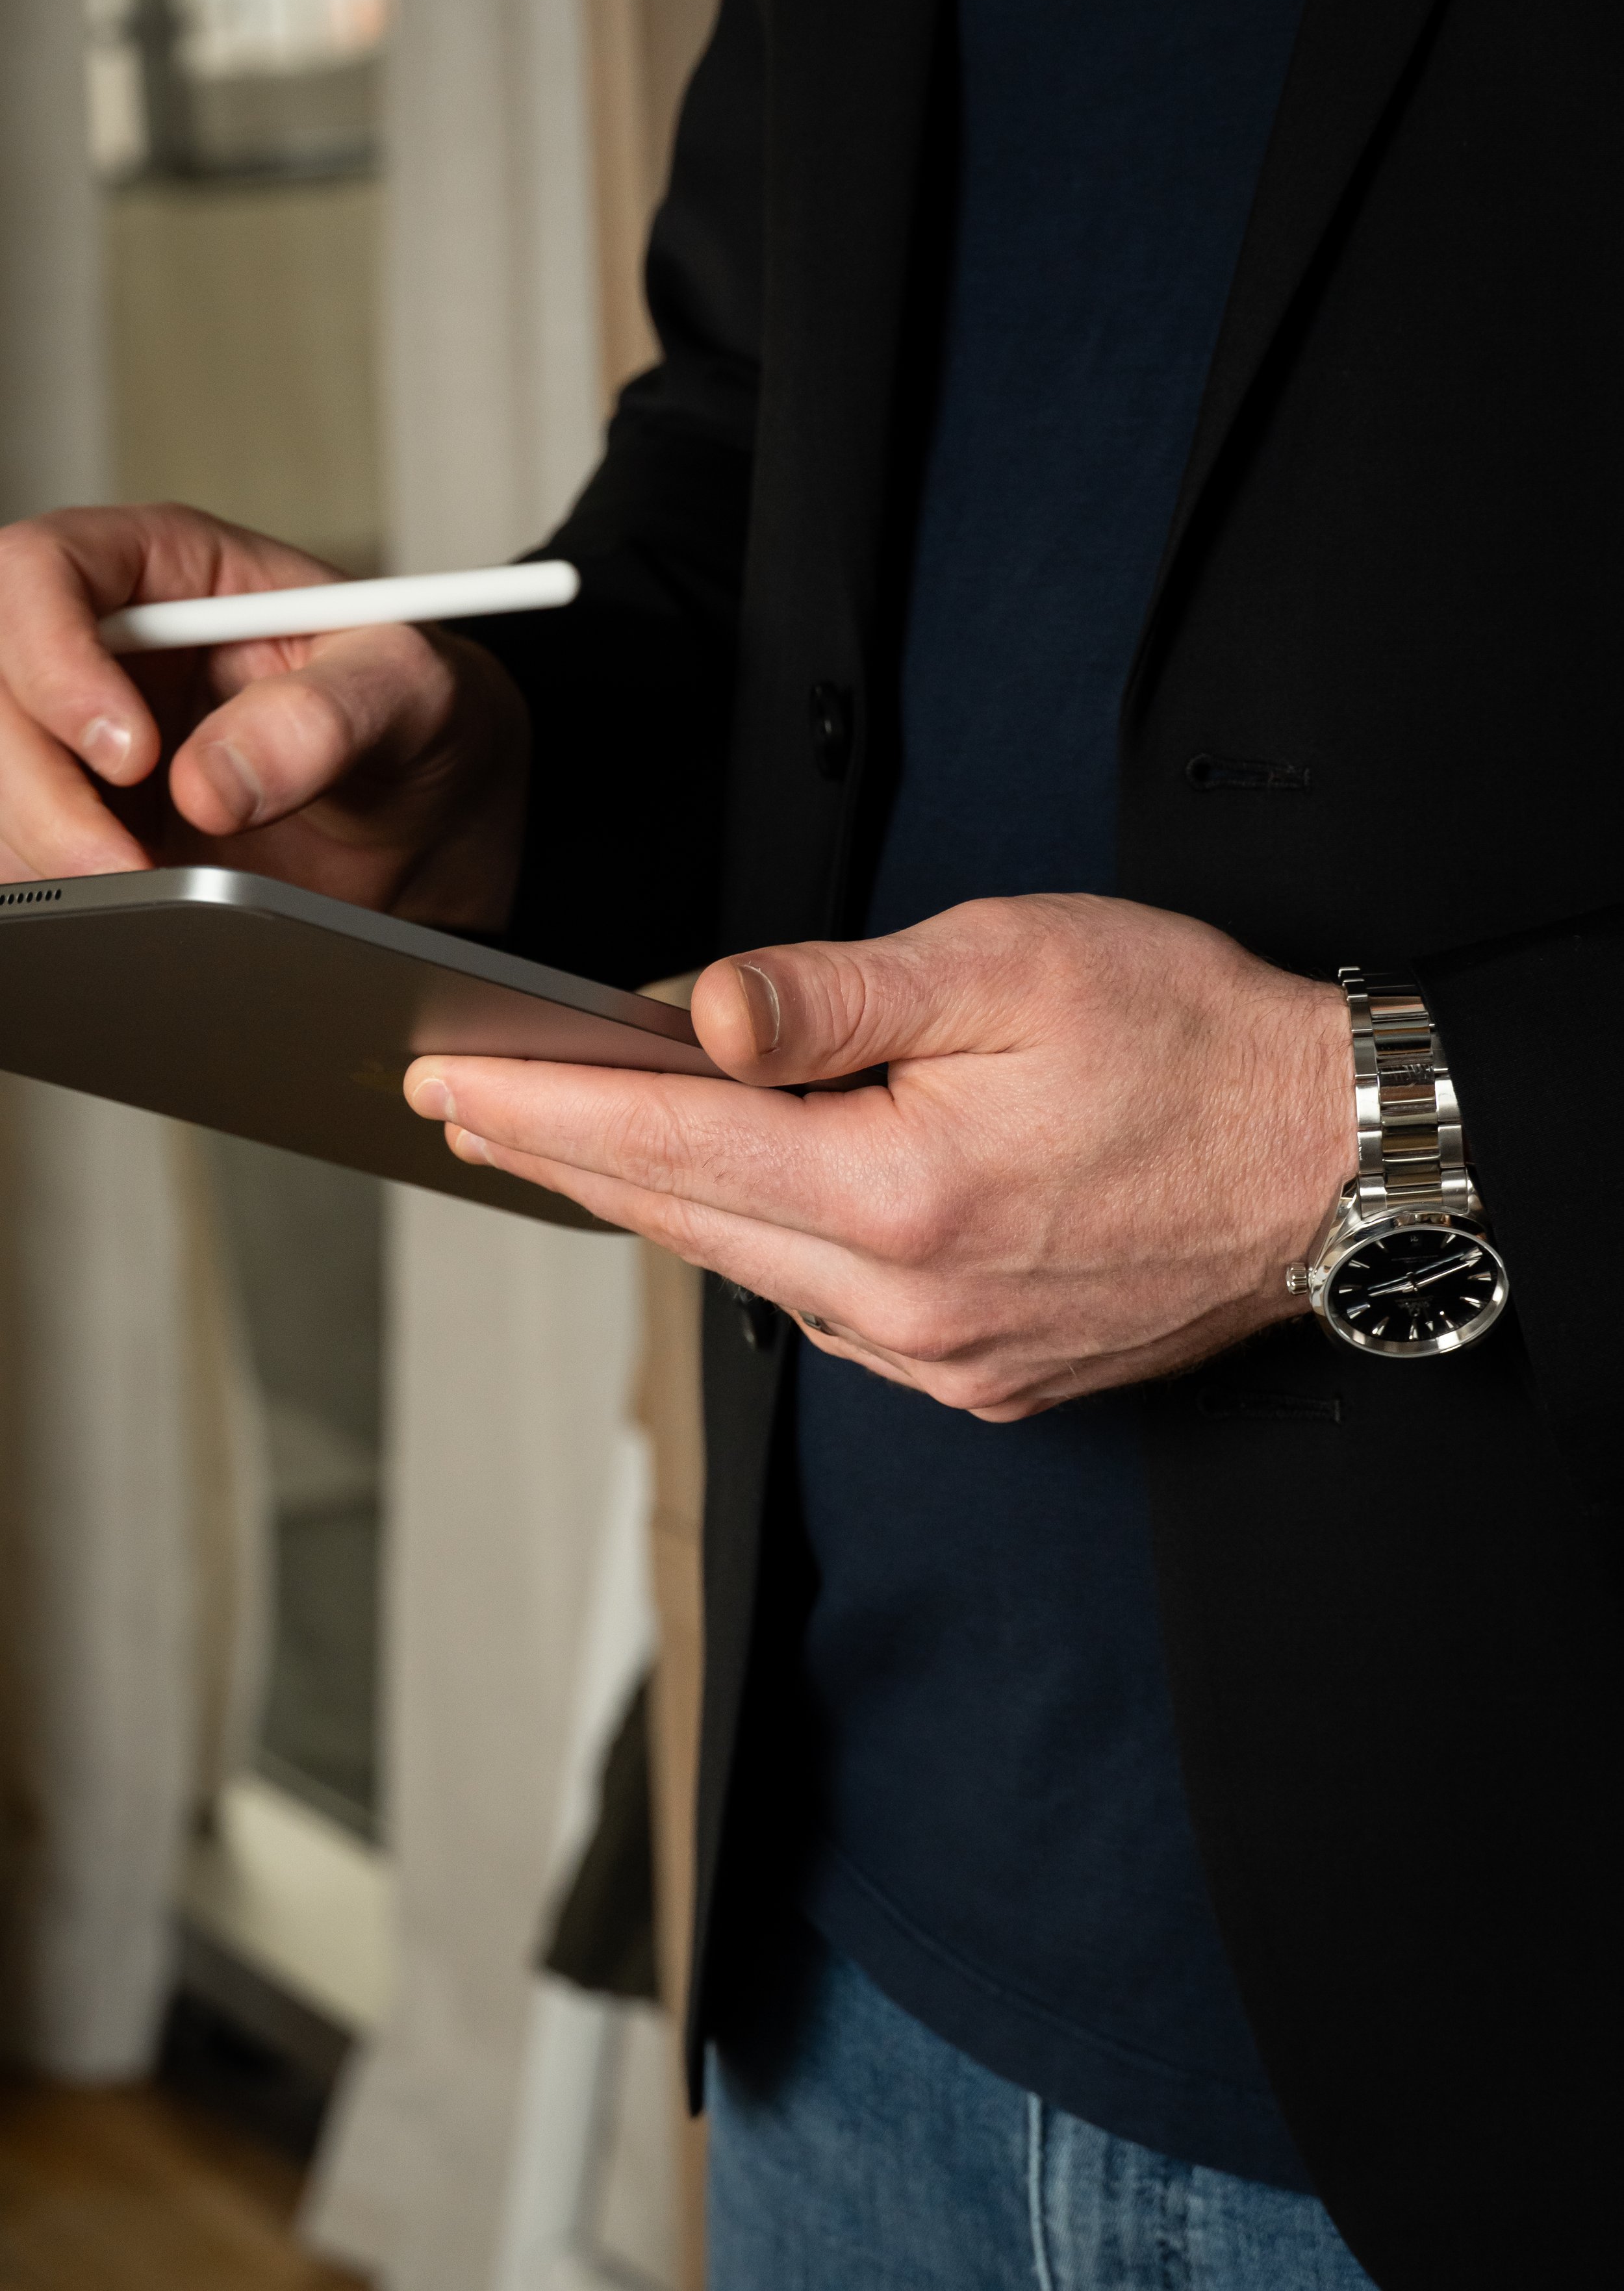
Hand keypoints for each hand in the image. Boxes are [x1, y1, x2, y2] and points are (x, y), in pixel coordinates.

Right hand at [0, 503, 528, 924]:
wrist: (434, 823)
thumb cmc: (421, 723)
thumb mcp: (415, 695)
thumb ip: (327, 718)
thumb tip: (211, 781)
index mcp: (167, 571)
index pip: (42, 572)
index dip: (56, 659)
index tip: (131, 752)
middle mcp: (100, 647)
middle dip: (40, 789)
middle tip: (126, 870)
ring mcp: (76, 739)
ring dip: (44, 852)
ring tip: (147, 899)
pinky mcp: (77, 821)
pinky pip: (18, 852)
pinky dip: (54, 893)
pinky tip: (126, 913)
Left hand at [406, 893, 1356, 1418]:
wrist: (1338, 1162)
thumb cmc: (1194, 1042)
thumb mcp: (1012, 966)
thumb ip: (836, 994)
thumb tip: (697, 1015)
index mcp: (903, 1196)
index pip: (669, 1146)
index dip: (544, 1109)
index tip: (448, 1084)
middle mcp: (911, 1306)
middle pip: (689, 1222)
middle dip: (572, 1159)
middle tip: (474, 1108)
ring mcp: (948, 1359)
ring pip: (755, 1274)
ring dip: (670, 1203)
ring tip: (590, 1136)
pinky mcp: (984, 1377)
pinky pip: (832, 1315)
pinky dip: (771, 1250)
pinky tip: (752, 1197)